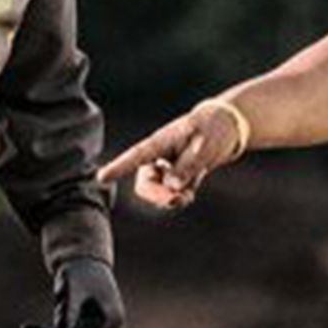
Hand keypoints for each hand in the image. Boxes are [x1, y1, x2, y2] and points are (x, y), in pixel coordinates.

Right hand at [94, 102, 246, 208]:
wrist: (227, 128)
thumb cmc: (214, 130)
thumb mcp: (205, 146)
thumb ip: (187, 166)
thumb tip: (171, 188)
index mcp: (160, 142)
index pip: (136, 156)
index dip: (119, 168)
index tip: (101, 178)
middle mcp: (158, 157)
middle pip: (145, 183)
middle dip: (157, 196)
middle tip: (176, 200)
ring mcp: (166, 168)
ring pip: (156, 192)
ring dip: (169, 199)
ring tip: (188, 196)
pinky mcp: (176, 178)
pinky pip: (170, 195)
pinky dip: (179, 198)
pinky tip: (190, 194)